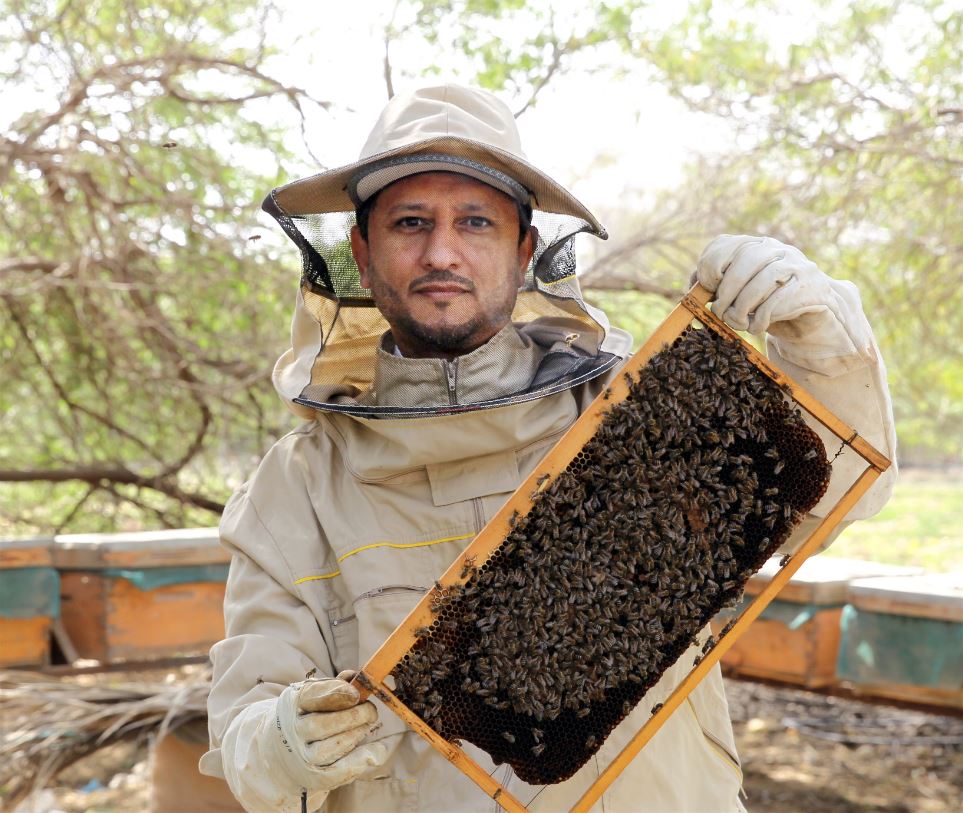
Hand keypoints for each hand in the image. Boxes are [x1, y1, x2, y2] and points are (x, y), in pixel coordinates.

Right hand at [276, 670, 387, 791]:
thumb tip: (355, 677)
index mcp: (294, 703)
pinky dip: (357, 763)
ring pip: (326, 750)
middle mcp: (294, 731)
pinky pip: (336, 773)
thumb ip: (336, 685)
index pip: (310, 696)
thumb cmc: (310, 713)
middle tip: (371, 710)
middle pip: (320, 725)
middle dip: (352, 717)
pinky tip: (374, 752)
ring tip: (367, 724)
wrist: (284, 747)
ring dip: (354, 735)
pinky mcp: (313, 777)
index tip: (356, 693)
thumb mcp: (316, 694)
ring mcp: (302, 756)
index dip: (335, 693)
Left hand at [694, 235, 876, 372]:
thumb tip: (693, 288)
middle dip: (726, 292)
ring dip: (742, 307)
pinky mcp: (811, 287)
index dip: (710, 267)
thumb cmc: (765, 304)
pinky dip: (761, 318)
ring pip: (762, 280)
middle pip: (744, 260)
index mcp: (754, 245)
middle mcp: (776, 249)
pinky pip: (779, 301)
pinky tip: (757, 326)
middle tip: (719, 313)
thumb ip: (716, 286)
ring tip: (737, 323)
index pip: (725, 243)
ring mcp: (797, 265)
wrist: (808, 317)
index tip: (708, 290)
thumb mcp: (738, 292)